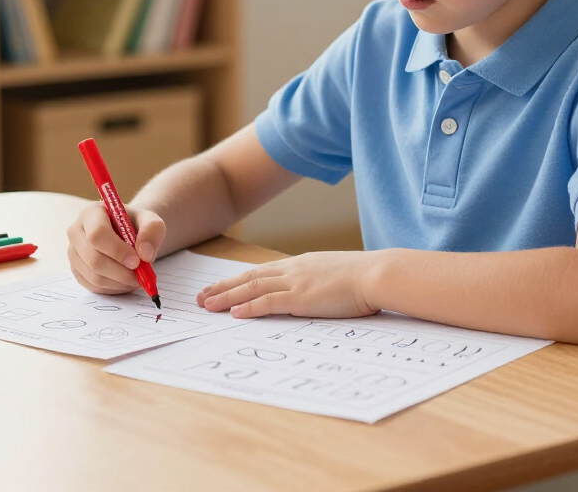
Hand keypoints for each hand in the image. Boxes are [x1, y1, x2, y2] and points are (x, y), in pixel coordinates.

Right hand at [66, 202, 165, 293]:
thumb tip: (145, 255)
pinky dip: (114, 288)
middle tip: (140, 275)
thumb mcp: (151, 221)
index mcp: (92, 213)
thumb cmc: (136, 225)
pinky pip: (93, 286)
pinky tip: (126, 281)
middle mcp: (76, 232)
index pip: (97, 234)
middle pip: (93, 259)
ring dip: (119, 282)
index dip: (117, 251)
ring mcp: (73, 253)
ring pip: (94, 276)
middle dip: (120, 272)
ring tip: (137, 278)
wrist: (128, 233)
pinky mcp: (77, 271)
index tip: (137, 261)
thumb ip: (152, 231)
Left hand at [197, 251, 380, 318]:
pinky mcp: (301, 297)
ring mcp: (296, 282)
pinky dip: (248, 307)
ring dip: (227, 297)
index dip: (239, 279)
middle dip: (223, 287)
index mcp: (301, 264)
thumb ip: (322, 282)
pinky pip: (267, 302)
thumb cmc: (365, 278)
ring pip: (252, 288)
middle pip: (249, 277)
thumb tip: (319, 293)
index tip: (221, 285)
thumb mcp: (337, 276)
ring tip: (207, 305)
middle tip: (201, 296)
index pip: (262, 271)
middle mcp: (293, 269)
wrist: (377, 274)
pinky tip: (234, 314)